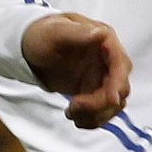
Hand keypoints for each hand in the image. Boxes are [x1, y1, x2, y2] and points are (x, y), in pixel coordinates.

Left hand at [20, 12, 132, 128]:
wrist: (31, 50)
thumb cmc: (43, 35)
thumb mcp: (55, 31)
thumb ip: (78, 33)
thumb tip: (100, 33)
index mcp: (104, 40)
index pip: (121, 64)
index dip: (119, 83)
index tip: (111, 100)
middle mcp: (108, 60)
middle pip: (119, 88)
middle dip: (100, 103)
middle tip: (75, 105)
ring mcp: (103, 77)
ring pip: (113, 105)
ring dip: (94, 114)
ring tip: (70, 112)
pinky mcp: (95, 92)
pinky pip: (102, 112)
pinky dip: (91, 119)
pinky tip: (73, 116)